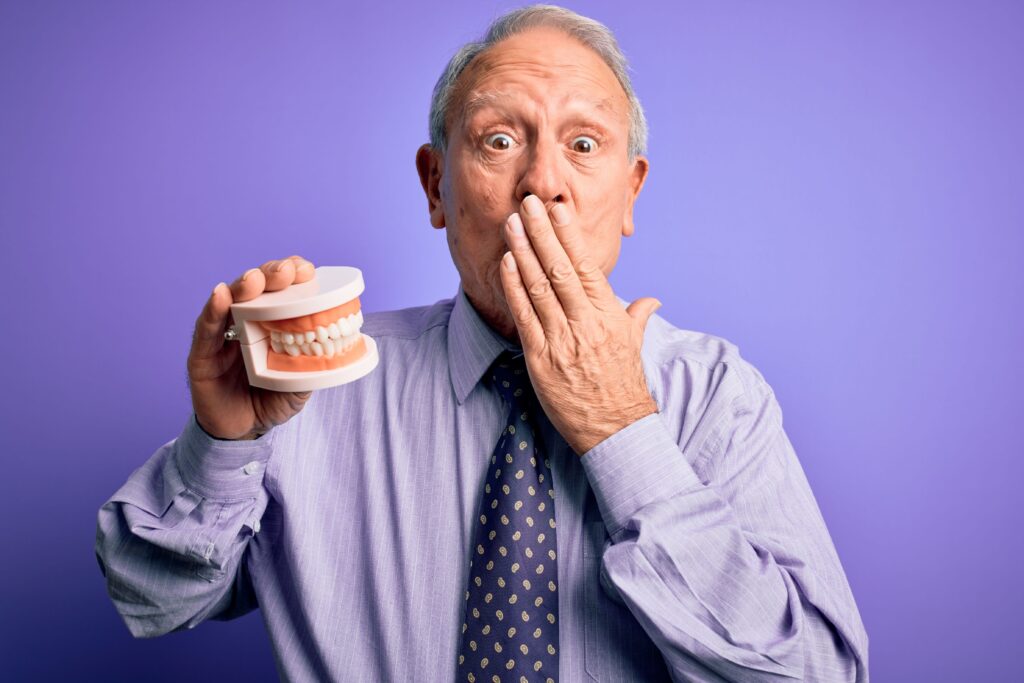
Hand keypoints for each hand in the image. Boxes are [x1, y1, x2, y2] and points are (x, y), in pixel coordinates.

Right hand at [187, 255, 316, 439]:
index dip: (293, 274)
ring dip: (243, 285)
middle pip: (257, 287)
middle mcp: (245, 321)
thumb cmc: (270, 401)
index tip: (306, 271)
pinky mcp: (202, 354)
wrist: (243, 433)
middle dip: (272, 273)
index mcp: (271, 322)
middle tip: (286, 272)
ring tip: (255, 279)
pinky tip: (220, 295)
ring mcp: (222, 335)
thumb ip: (313, 367)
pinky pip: (205, 329)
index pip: (282, 289)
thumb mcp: (299, 384)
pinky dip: (212, 310)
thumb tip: (337, 353)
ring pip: (230, 300)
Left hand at [498, 195, 660, 454]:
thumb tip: (650, 301)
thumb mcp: (635, 345)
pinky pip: (524, 317)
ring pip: (539, 287)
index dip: (569, 235)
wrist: (617, 429)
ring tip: (511, 224)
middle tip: (527, 203)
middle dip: (542, 233)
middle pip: (560, 268)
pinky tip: (505, 264)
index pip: (587, 265)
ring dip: (523, 252)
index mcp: (608, 315)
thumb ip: (637, 317)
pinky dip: (514, 288)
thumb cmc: (623, 385)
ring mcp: (563, 341)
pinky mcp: (541, 360)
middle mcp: (586, 323)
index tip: (556, 210)